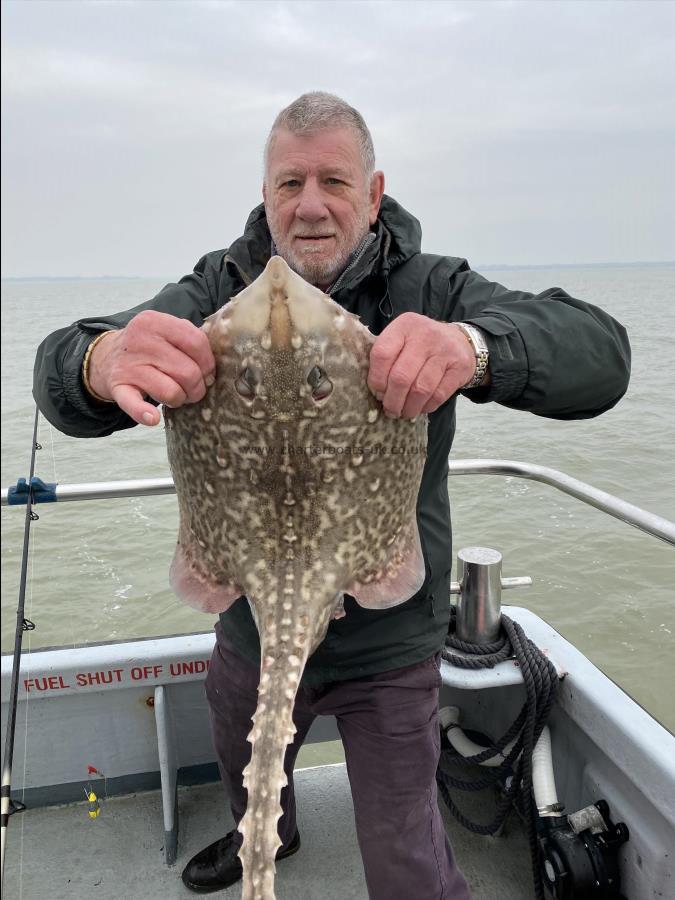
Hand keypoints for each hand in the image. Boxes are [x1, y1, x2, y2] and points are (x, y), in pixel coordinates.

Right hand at [87, 311, 215, 425]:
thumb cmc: (148, 347)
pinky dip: (144, 413)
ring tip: (175, 395)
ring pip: (172, 392)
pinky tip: (153, 417)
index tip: (207, 372)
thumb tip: (212, 370)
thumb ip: (189, 340)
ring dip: (180, 399)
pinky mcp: (118, 388)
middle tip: (192, 388)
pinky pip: (134, 404)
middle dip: (197, 387)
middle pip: (188, 372)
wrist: (106, 357)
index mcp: (155, 322)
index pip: (196, 342)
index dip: (208, 363)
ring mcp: (128, 365)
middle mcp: (140, 341)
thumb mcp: (164, 331)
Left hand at [367, 313, 478, 418]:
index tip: (378, 392)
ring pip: (420, 389)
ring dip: (410, 407)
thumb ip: (387, 358)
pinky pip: (438, 395)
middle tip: (390, 410)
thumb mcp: (402, 339)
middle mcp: (425, 335)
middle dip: (393, 400)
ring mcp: (445, 350)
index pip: (381, 354)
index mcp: (404, 325)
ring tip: (405, 412)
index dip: (376, 379)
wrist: (459, 341)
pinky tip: (421, 407)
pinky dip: (426, 406)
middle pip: (401, 376)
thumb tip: (376, 393)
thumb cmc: (421, 345)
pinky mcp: (460, 366)